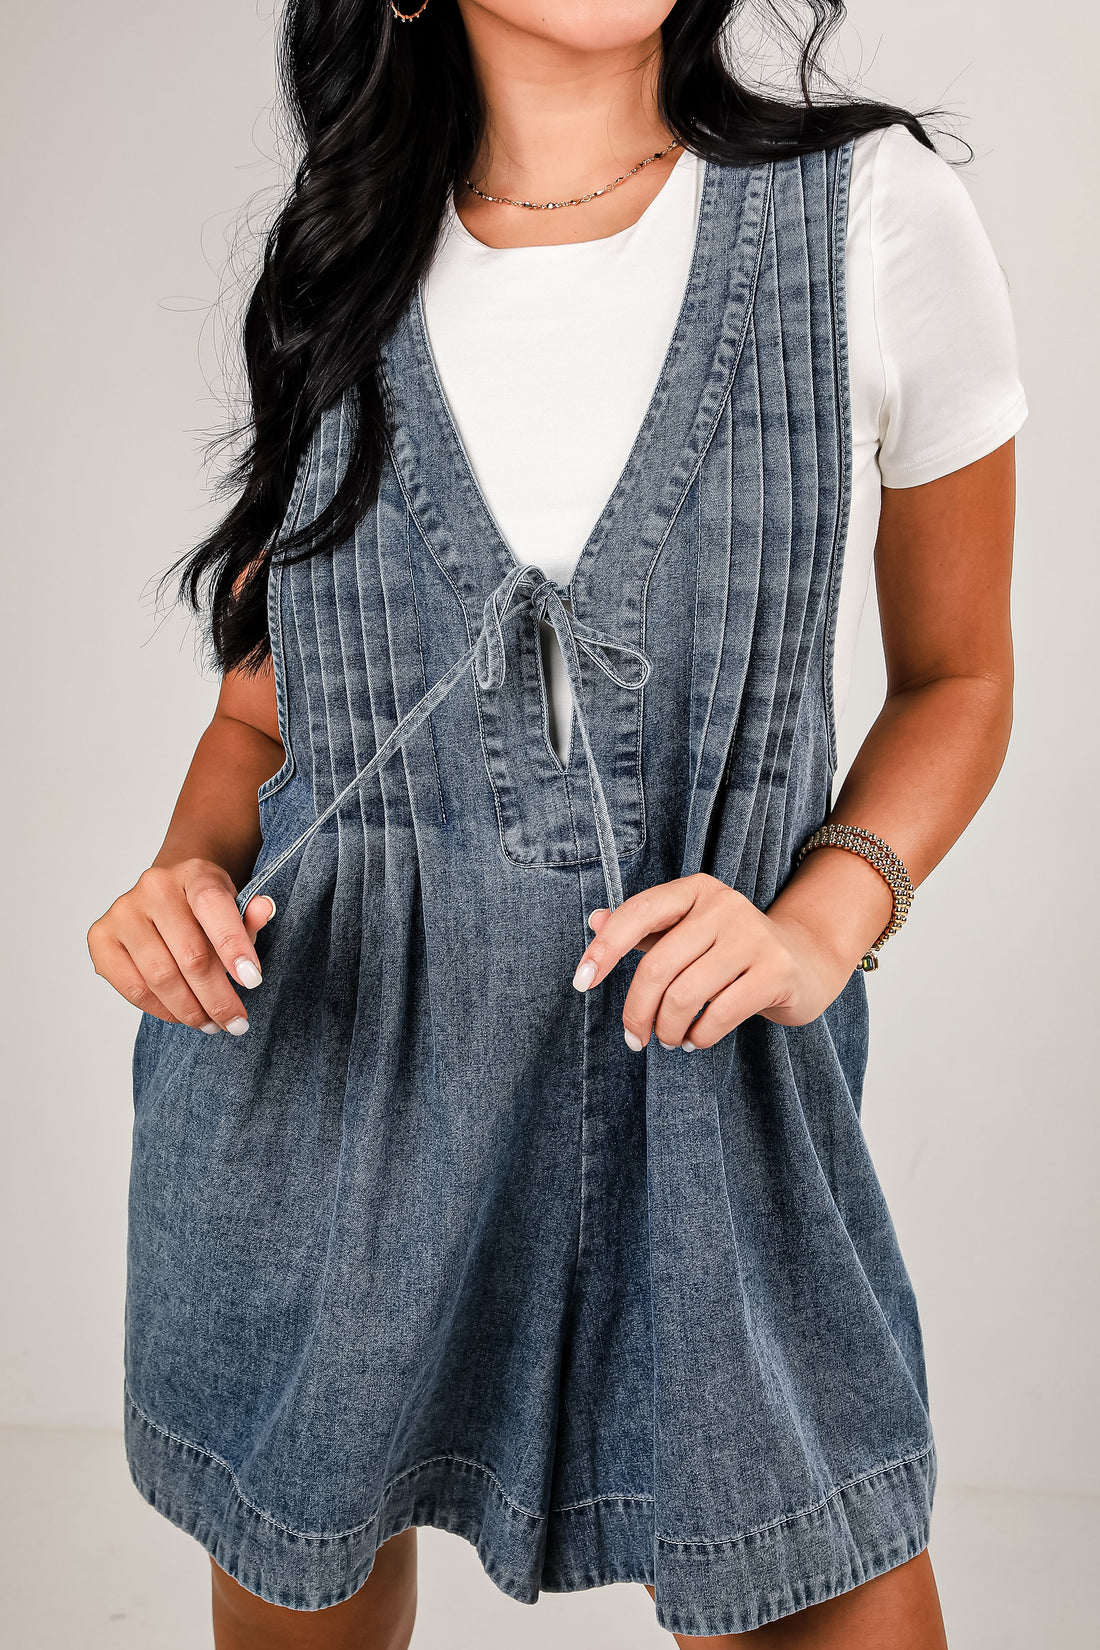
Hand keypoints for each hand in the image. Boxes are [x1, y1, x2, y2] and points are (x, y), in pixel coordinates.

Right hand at [87, 860, 275, 1034]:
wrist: (167, 898)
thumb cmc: (206, 911)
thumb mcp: (235, 909)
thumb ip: (250, 917)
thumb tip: (265, 909)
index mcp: (193, 873)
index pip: (213, 906)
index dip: (233, 946)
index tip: (253, 981)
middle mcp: (153, 886)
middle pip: (190, 954)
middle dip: (218, 997)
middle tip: (236, 1023)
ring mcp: (122, 911)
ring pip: (161, 976)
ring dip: (191, 1010)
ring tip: (211, 1024)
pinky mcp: (100, 936)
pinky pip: (133, 987)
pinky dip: (161, 1010)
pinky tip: (181, 1016)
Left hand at [571, 872, 855, 1050]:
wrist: (806, 960)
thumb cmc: (732, 949)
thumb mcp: (688, 932)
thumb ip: (644, 929)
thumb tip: (594, 921)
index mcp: (696, 890)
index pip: (638, 914)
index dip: (604, 950)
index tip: (580, 983)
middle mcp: (724, 905)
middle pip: (658, 966)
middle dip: (637, 1011)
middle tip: (635, 1037)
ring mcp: (753, 936)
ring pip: (685, 996)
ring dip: (668, 1029)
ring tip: (670, 1038)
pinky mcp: (776, 971)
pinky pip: (718, 1015)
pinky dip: (699, 1037)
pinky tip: (697, 1039)